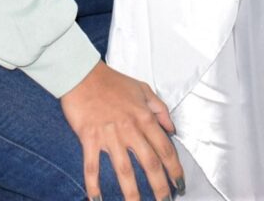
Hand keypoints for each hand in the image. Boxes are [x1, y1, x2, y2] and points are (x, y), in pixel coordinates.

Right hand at [60, 61, 183, 200]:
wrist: (84, 75)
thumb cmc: (114, 82)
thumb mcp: (143, 89)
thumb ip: (160, 109)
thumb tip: (172, 129)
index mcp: (144, 117)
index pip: (164, 147)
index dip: (174, 168)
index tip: (180, 183)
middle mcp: (130, 129)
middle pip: (149, 163)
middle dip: (159, 186)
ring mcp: (109, 135)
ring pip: (124, 170)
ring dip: (131, 192)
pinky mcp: (89, 138)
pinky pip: (91, 166)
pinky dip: (93, 184)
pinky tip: (96, 200)